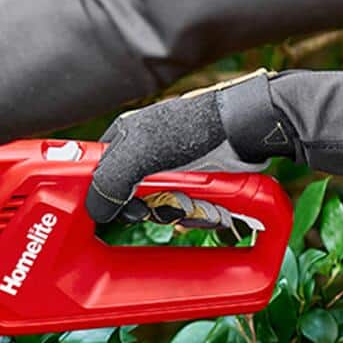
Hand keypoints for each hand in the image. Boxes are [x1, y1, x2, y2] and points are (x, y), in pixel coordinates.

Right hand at [86, 71, 296, 223]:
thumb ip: (108, 182)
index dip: (108, 200)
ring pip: (163, 208)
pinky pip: (187, 209)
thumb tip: (96, 212)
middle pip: (133, 200)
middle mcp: (143, 154)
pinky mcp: (196, 181)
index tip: (129, 210)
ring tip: (201, 203)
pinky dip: (200, 213)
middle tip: (175, 204)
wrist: (247, 130)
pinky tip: (212, 207)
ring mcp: (171, 169)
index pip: (98, 178)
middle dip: (156, 209)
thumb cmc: (194, 129)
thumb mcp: (139, 155)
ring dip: (184, 213)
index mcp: (122, 139)